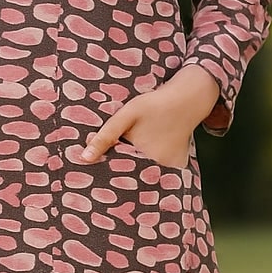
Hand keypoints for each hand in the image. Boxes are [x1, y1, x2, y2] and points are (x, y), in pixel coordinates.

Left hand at [79, 65, 219, 169]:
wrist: (187, 98)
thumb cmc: (154, 104)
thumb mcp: (126, 115)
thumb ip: (106, 136)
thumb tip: (84, 158)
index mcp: (146, 157)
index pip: (120, 171)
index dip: (108, 168)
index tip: (97, 168)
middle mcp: (162, 168)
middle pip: (133, 174)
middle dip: (121, 169)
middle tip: (114, 158)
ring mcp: (172, 167)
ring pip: (145, 172)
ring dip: (135, 167)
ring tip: (131, 154)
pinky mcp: (178, 164)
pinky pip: (158, 169)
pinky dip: (150, 165)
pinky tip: (146, 152)